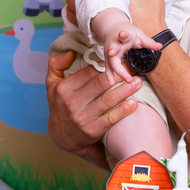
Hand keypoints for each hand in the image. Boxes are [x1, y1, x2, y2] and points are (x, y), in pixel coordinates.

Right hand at [45, 50, 139, 168]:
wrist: (61, 136)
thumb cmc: (60, 106)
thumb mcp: (51, 85)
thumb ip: (56, 65)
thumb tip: (69, 52)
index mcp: (64, 89)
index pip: (88, 72)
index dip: (105, 64)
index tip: (118, 59)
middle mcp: (72, 102)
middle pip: (101, 83)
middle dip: (119, 74)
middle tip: (132, 68)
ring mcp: (83, 117)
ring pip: (108, 99)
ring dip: (126, 89)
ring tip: (138, 82)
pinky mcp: (92, 130)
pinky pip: (111, 118)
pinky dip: (123, 110)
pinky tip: (133, 103)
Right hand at [95, 10, 160, 84]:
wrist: (113, 28)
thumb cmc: (127, 32)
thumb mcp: (138, 35)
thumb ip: (148, 42)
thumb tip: (160, 46)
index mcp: (123, 37)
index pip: (124, 35)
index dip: (123, 35)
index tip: (122, 34)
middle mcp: (114, 44)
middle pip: (113, 51)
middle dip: (116, 59)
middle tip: (123, 69)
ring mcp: (109, 52)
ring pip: (110, 62)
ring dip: (111, 71)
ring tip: (113, 81)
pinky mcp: (108, 58)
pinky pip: (108, 67)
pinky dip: (109, 75)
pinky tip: (111, 82)